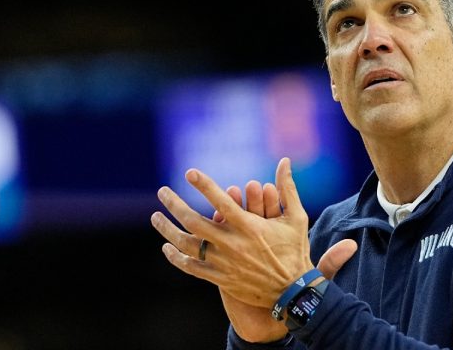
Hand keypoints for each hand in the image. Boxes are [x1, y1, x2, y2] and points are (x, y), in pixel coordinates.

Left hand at [151, 157, 356, 341]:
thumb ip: (288, 188)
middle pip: (194, 222)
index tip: (189, 172)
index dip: (204, 185)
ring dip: (167, 229)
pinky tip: (167, 247)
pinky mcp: (221, 279)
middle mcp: (233, 244)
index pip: (221, 201)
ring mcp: (224, 263)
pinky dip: (176, 257)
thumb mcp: (297, 217)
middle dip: (174, 204)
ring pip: (187, 245)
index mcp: (250, 227)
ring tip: (155, 217)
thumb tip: (285, 161)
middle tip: (162, 191)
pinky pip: (191, 267)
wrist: (294, 292)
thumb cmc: (296, 250)